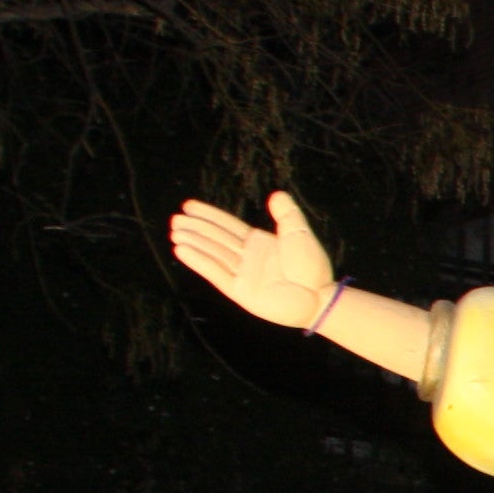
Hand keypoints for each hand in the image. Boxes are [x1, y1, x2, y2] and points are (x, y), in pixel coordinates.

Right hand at [169, 191, 337, 326]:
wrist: (318, 297)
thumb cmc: (312, 267)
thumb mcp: (298, 234)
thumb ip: (287, 214)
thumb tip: (276, 194)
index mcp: (258, 243)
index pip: (227, 225)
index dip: (208, 215)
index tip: (188, 205)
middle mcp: (247, 258)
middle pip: (215, 239)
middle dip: (196, 229)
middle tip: (175, 219)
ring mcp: (242, 275)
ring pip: (213, 254)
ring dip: (194, 243)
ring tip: (175, 232)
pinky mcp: (240, 292)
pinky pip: (216, 273)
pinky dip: (199, 262)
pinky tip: (182, 250)